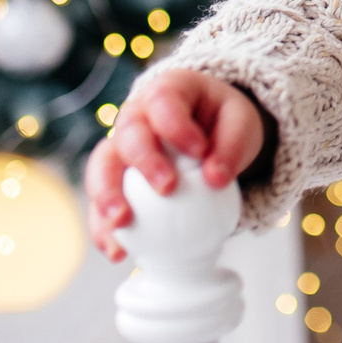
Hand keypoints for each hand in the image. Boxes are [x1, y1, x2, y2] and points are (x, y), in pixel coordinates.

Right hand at [86, 70, 266, 263]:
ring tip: (122, 223)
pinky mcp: (116, 182)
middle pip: (128, 133)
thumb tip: (215, 180)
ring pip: (102, 167)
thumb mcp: (240, 123)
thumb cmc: (223, 122)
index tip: (199, 150)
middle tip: (167, 187)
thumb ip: (231, 145)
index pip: (164, 101)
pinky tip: (117, 251)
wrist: (210, 134)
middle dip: (143, 160)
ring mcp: (120, 148)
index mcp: (166, 91)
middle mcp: (135, 117)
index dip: (176, 124)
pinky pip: (101, 204)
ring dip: (107, 196)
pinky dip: (105, 228)